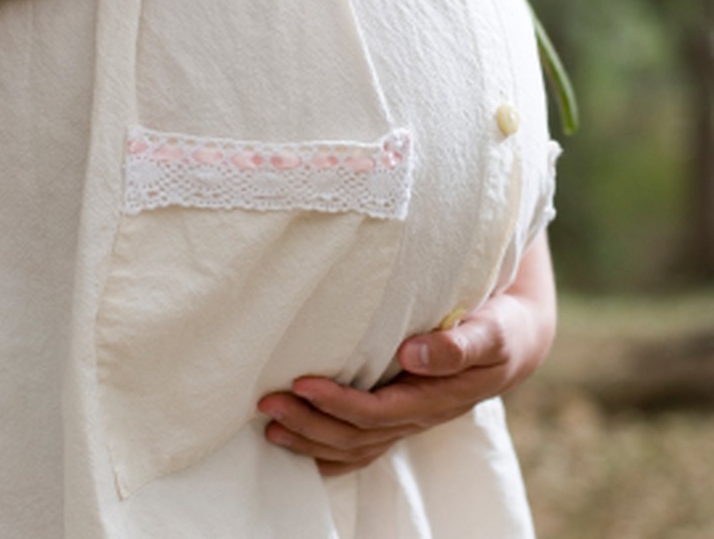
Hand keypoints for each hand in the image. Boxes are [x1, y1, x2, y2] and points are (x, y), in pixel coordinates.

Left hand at [257, 232, 554, 475]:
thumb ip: (456, 345)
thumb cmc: (498, 329)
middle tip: (269, 404)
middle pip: (357, 435)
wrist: (512, 342)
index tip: (302, 383)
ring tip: (270, 426)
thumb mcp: (490, 332)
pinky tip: (299, 446)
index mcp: (436, 399)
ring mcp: (409, 421)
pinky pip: (363, 447)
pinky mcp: (402, 415)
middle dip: (310, 424)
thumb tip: (412, 354)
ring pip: (354, 447)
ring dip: (311, 440)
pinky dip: (328, 453)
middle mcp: (418, 417)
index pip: (378, 411)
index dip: (338, 403)